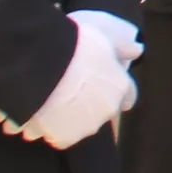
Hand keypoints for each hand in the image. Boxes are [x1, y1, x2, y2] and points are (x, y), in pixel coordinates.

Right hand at [1, 10, 142, 149]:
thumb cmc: (75, 43)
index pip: (128, 94)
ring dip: (65, 115)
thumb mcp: (104, 33)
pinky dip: (45, 127)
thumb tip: (138, 49)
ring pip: (76, 123)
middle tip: (65, 87)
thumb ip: (121, 45)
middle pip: (100, 109)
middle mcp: (106, 110)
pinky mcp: (63, 139)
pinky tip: (33, 114)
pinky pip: (55, 135)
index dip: (114, 87)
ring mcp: (85, 127)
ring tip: (44, 100)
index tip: (102, 84)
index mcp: (119, 86)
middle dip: (87, 101)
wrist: (43, 64)